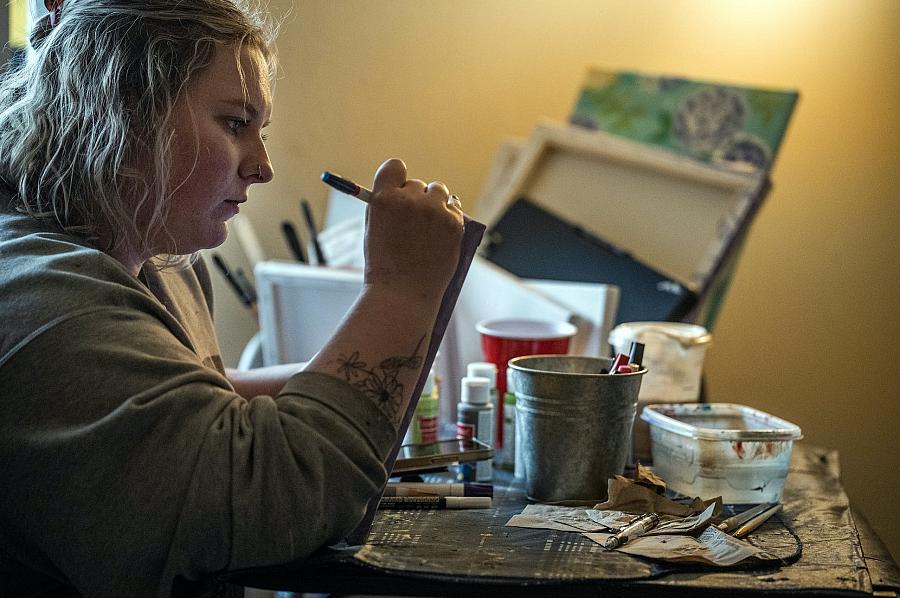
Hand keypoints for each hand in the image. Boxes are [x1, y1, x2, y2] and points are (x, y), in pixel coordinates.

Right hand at [363, 159, 463, 300]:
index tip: (399, 190)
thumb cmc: (384, 266)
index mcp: (384, 199)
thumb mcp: (373, 229)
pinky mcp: (454, 223)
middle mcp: (409, 200)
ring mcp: (434, 211)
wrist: (402, 295)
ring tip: (429, 227)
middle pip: (417, 184)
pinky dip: (450, 217)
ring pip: (439, 192)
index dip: (397, 178)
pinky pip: (455, 208)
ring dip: (435, 204)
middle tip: (414, 223)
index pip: (394, 167)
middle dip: (416, 199)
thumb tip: (400, 190)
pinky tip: (442, 233)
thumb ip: (385, 206)